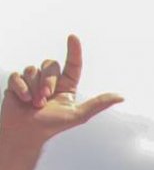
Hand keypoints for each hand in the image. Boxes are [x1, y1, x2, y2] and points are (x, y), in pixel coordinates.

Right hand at [2, 35, 122, 146]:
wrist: (26, 132)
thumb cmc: (53, 125)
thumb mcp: (79, 115)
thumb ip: (98, 104)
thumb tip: (121, 97)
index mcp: (66, 87)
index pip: (72, 65)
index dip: (73, 51)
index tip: (73, 37)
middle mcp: (50, 81)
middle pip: (49, 65)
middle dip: (47, 82)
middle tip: (44, 100)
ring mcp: (33, 81)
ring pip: (32, 69)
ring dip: (33, 89)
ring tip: (34, 104)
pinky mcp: (17, 82)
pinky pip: (17, 75)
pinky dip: (20, 88)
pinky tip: (22, 100)